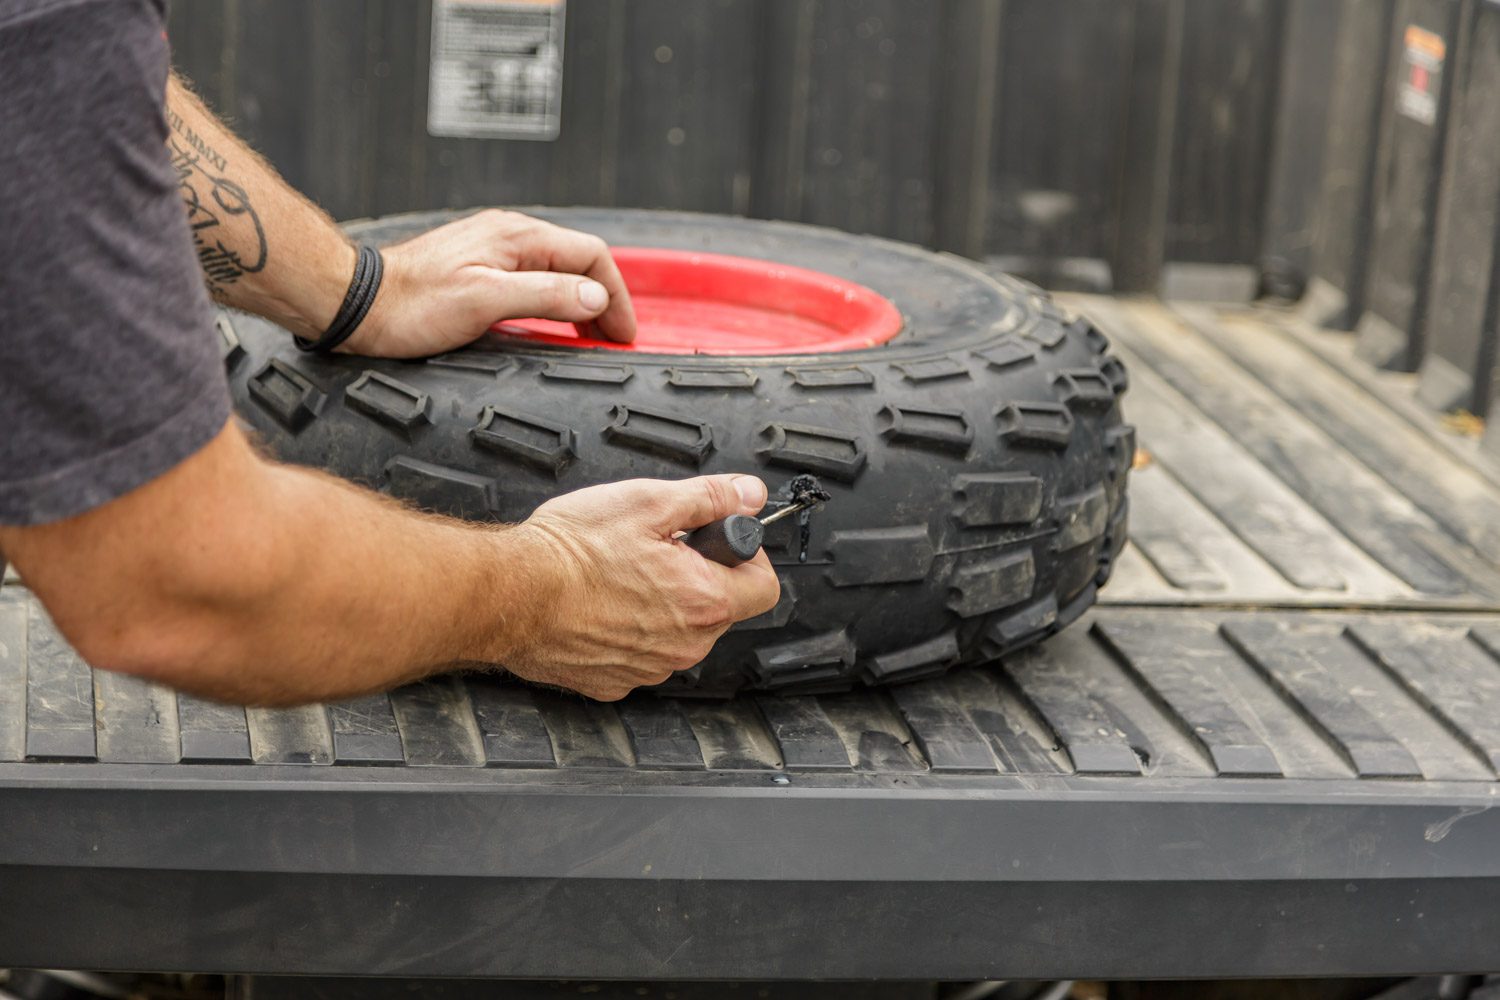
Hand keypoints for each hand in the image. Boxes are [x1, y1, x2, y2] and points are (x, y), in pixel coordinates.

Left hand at [347, 209, 637, 357]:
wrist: (359, 305)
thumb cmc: (413, 306)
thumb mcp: (486, 301)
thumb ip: (546, 294)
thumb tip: (595, 297)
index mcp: (518, 236)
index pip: (591, 254)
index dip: (616, 295)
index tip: (623, 335)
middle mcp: (510, 235)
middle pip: (579, 261)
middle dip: (604, 300)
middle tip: (614, 341)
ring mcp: (494, 250)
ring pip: (558, 271)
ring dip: (581, 303)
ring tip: (591, 338)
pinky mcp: (480, 268)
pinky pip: (535, 279)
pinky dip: (556, 303)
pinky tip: (554, 326)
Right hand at [500, 474, 780, 700]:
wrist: (510, 593)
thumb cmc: (571, 551)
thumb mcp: (649, 501)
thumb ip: (710, 498)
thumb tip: (749, 494)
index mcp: (704, 600)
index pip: (764, 585)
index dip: (745, 554)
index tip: (717, 539)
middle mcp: (685, 645)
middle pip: (719, 608)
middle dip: (698, 575)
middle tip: (657, 549)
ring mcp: (649, 669)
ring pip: (679, 632)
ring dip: (662, 604)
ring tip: (620, 575)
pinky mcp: (614, 682)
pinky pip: (640, 653)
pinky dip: (628, 630)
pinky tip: (601, 604)